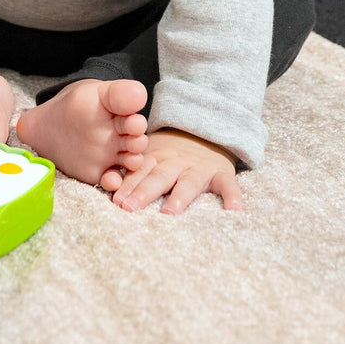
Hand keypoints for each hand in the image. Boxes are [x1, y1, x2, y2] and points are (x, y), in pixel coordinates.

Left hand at [111, 128, 241, 213]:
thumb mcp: (152, 155)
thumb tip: (111, 194)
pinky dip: (232, 196)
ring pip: (189, 182)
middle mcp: (176, 161)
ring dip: (179, 196)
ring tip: (170, 212)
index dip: (127, 185)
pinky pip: (228, 184)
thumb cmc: (171, 154)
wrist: (206, 131)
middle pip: (159, 176)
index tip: (116, 201)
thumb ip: (134, 173)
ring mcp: (199, 167)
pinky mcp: (222, 173)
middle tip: (130, 208)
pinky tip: (233, 211)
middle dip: (144, 192)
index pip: (139, 171)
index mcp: (156, 157)